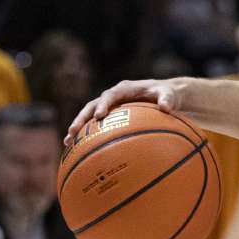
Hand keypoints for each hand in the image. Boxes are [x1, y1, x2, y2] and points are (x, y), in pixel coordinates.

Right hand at [65, 79, 182, 144]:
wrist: (164, 95)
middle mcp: (113, 96)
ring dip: (78, 127)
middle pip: (92, 105)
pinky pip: (95, 125)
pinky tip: (77, 150)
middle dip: (82, 118)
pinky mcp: (110, 116)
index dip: (103, 104)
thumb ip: (167, 99)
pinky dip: (86, 135)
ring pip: (89, 116)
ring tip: (68, 142)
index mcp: (125, 88)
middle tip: (73, 131)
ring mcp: (110, 106)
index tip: (99, 116)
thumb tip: (166, 107)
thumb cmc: (167, 94)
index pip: (110, 95)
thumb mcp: (170, 94)